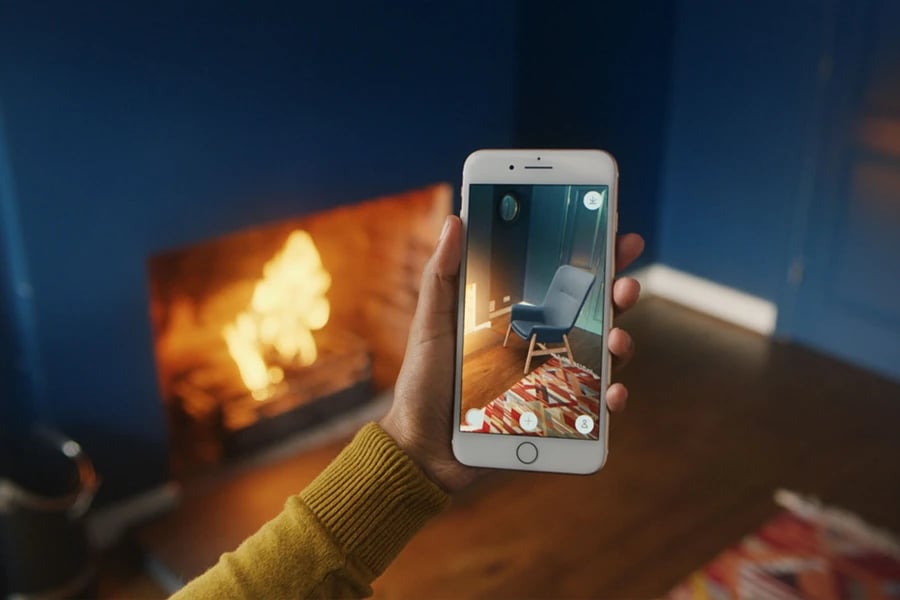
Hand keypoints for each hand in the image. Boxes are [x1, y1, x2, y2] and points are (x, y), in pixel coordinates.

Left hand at [380, 216, 644, 491]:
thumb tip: (455, 219)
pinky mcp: (556, 416)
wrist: (422, 446)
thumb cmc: (424, 382)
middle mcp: (542, 344)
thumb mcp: (431, 323)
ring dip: (623, 342)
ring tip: (619, 338)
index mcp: (518, 316)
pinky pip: (594, 408)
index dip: (594, 256)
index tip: (618, 232)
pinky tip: (611, 393)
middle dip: (619, 293)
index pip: (563, 279)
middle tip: (626, 283)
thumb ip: (442, 273)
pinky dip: (610, 399)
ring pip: (604, 356)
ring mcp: (553, 380)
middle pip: (595, 313)